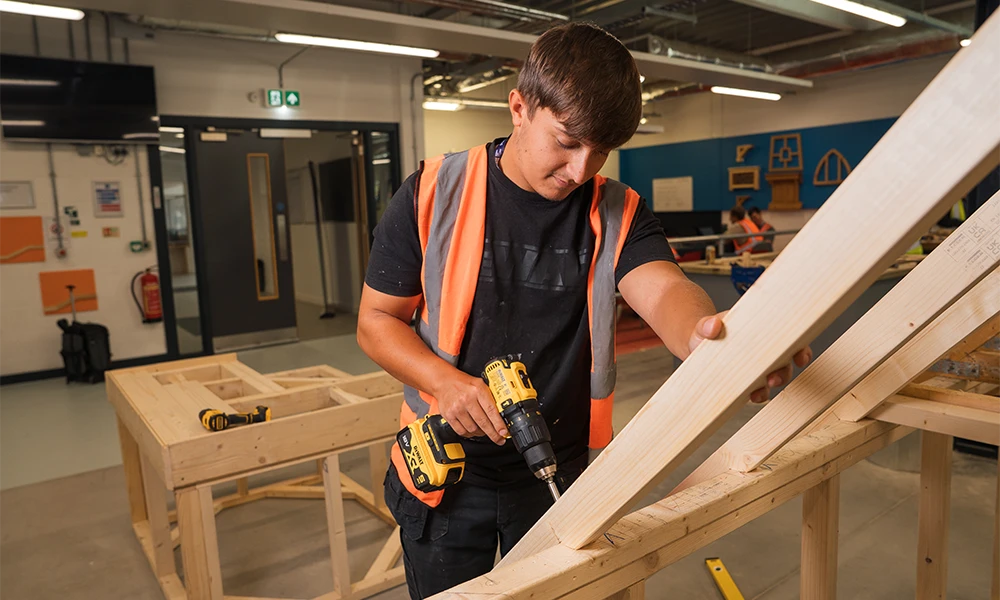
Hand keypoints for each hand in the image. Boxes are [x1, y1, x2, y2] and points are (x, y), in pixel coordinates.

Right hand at [433, 373, 507, 444]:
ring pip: (473, 429)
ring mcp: (457, 408)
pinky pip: (461, 431)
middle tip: (498, 439)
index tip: (503, 432)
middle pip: (482, 422)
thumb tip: (502, 413)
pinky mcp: (449, 415)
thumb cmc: (463, 383)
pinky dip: (469, 434)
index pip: (491, 410)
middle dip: (493, 434)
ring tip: (485, 431)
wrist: (444, 381)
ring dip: (481, 433)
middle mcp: (466, 399)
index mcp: (477, 390)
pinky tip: (473, 431)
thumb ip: (490, 397)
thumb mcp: (480, 384)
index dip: (498, 424)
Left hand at [690, 312, 812, 403]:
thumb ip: (706, 326)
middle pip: (785, 361)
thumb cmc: (704, 333)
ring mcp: (757, 367)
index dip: (799, 348)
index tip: (799, 356)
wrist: (694, 346)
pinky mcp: (747, 381)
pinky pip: (760, 390)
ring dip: (772, 385)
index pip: (787, 337)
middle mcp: (765, 349)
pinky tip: (753, 396)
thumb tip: (713, 325)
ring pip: (775, 377)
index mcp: (761, 331)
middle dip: (784, 372)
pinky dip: (759, 395)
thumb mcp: (704, 327)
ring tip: (759, 392)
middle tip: (773, 378)